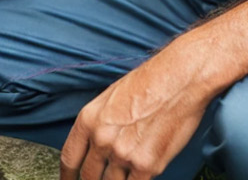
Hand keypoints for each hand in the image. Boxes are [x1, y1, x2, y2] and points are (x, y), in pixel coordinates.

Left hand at [59, 42, 209, 179]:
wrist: (180, 78)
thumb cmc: (150, 80)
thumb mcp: (112, 96)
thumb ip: (100, 124)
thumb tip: (96, 146)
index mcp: (89, 119)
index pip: (69, 158)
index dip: (68, 176)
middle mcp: (102, 139)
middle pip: (88, 177)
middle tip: (102, 177)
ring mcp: (123, 154)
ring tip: (127, 169)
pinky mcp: (147, 165)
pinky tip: (140, 173)